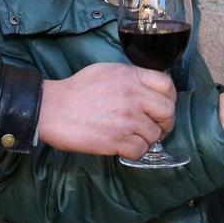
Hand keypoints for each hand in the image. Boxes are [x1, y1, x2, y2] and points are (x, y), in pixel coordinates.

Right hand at [38, 62, 175, 158]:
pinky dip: (136, 151)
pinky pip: (141, 150)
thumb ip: (130, 77)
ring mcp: (127, 119)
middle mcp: (134, 96)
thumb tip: (147, 89)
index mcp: (131, 76)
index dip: (170, 98)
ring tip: (135, 137)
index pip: (167, 85)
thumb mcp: (107, 71)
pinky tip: (125, 147)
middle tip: (157, 128)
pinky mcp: (118, 140)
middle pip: (168, 112)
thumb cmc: (76, 89)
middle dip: (166, 123)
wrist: (53, 109)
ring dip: (148, 139)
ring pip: (155, 134)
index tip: (164, 106)